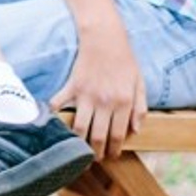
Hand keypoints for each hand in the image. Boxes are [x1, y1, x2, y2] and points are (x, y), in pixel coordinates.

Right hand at [50, 22, 147, 159]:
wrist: (105, 37)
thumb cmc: (124, 60)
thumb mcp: (139, 82)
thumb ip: (140, 107)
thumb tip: (136, 130)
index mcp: (124, 102)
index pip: (118, 135)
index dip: (114, 150)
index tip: (111, 156)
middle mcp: (105, 102)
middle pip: (98, 137)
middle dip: (97, 153)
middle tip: (95, 158)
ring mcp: (87, 95)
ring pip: (80, 128)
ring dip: (79, 143)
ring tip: (79, 150)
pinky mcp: (72, 86)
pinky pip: (60, 105)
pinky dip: (55, 116)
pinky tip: (54, 125)